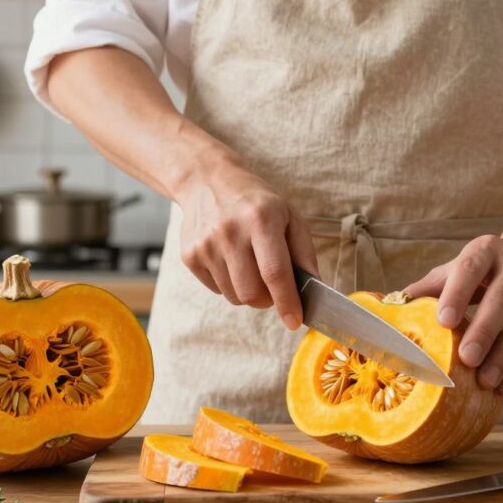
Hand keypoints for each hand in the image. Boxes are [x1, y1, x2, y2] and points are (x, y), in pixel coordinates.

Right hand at [174, 149, 318, 329]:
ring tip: (250, 266)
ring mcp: (205, 245)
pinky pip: (217, 290)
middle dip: (268, 301)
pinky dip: (229, 284)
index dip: (287, 302)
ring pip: (234, 297)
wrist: (207, 181)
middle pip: (251, 294)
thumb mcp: (289, 216)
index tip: (295, 321)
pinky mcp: (189, 256)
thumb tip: (313, 289)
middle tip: (273, 288)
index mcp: (261, 220)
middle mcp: (230, 233)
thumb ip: (304, 253)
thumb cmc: (256, 202)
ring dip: (248, 292)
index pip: (274, 272)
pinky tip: (230, 260)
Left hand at [404, 235, 502, 396]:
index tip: (443, 322)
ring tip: (486, 381)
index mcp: (486, 250)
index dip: (457, 295)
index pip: (469, 270)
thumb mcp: (457, 270)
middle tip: (467, 359)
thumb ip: (428, 288)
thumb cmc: (484, 271)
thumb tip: (389, 308)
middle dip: (485, 330)